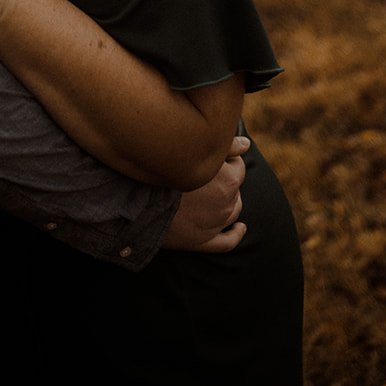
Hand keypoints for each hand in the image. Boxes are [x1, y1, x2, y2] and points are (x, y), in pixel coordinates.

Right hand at [161, 136, 248, 252]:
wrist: (138, 199)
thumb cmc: (165, 169)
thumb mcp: (196, 150)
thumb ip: (225, 146)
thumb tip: (247, 144)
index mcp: (228, 181)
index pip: (238, 166)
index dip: (226, 159)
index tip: (210, 156)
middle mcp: (226, 205)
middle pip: (235, 189)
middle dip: (226, 180)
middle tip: (205, 172)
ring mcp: (216, 225)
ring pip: (233, 212)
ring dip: (229, 202)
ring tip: (212, 193)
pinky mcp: (203, 241)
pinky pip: (227, 242)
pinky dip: (236, 234)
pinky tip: (240, 228)